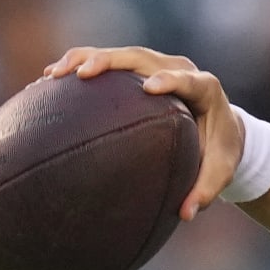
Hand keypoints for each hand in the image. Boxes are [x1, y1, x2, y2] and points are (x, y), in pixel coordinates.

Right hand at [42, 46, 240, 221]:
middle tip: (82, 73)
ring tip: (53, 75)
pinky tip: (48, 80)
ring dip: (85, 59)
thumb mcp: (220, 171)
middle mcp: (179, 69)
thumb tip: (186, 214)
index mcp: (205, 89)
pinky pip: (109, 63)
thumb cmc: (219, 151)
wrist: (220, 127)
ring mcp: (157, 66)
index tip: (150, 88)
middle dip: (111, 61)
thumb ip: (206, 190)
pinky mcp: (139, 70)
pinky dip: (79, 65)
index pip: (188, 80)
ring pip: (121, 55)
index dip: (171, 80)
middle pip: (143, 58)